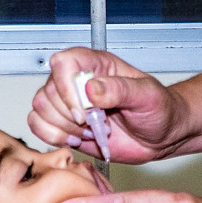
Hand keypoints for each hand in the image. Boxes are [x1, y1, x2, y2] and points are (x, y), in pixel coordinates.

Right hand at [28, 48, 184, 165]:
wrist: (162, 135)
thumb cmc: (159, 109)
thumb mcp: (147, 95)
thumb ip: (120, 89)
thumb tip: (91, 88)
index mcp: (96, 64)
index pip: (63, 63)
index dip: (67, 88)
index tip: (85, 110)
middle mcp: (77, 81)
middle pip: (48, 91)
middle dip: (70, 116)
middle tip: (97, 124)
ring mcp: (69, 103)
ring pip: (40, 109)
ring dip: (63, 128)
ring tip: (90, 132)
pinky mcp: (65, 124)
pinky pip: (39, 126)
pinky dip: (54, 137)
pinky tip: (78, 139)